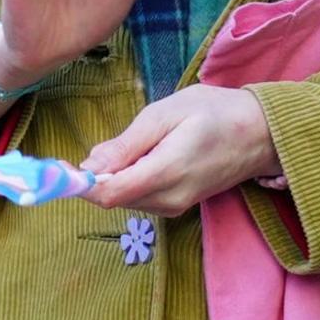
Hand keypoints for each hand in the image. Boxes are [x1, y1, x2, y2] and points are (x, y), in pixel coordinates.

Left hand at [86, 84, 281, 218]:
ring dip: (113, 177)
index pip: (107, 195)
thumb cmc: (215, 113)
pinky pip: (140, 197)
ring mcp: (176, 206)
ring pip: (124, 198)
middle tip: (96, 147)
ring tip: (134, 145)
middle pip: (111, 198)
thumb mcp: (166, 115)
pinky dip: (129, 179)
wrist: (264, 133)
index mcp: (165, 174)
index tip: (56, 165)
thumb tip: (89, 167)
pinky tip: (145, 156)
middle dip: (93, 177)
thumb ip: (126, 145)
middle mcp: (169, 199)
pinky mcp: (179, 205)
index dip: (76, 183)